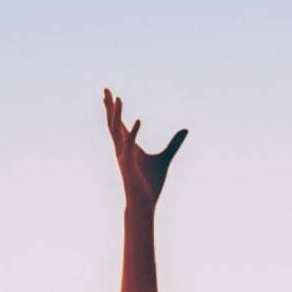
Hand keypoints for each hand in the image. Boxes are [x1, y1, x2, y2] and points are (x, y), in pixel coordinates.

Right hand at [103, 89, 188, 209]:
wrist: (145, 202)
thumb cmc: (151, 182)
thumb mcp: (166, 158)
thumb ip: (174, 143)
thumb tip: (185, 130)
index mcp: (128, 146)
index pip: (119, 124)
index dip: (114, 110)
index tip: (112, 94)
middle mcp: (122, 149)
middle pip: (113, 124)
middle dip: (109, 107)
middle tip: (106, 89)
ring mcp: (124, 156)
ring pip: (117, 131)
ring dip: (117, 115)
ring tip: (118, 99)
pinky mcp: (129, 164)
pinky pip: (130, 145)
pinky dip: (134, 133)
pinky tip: (139, 120)